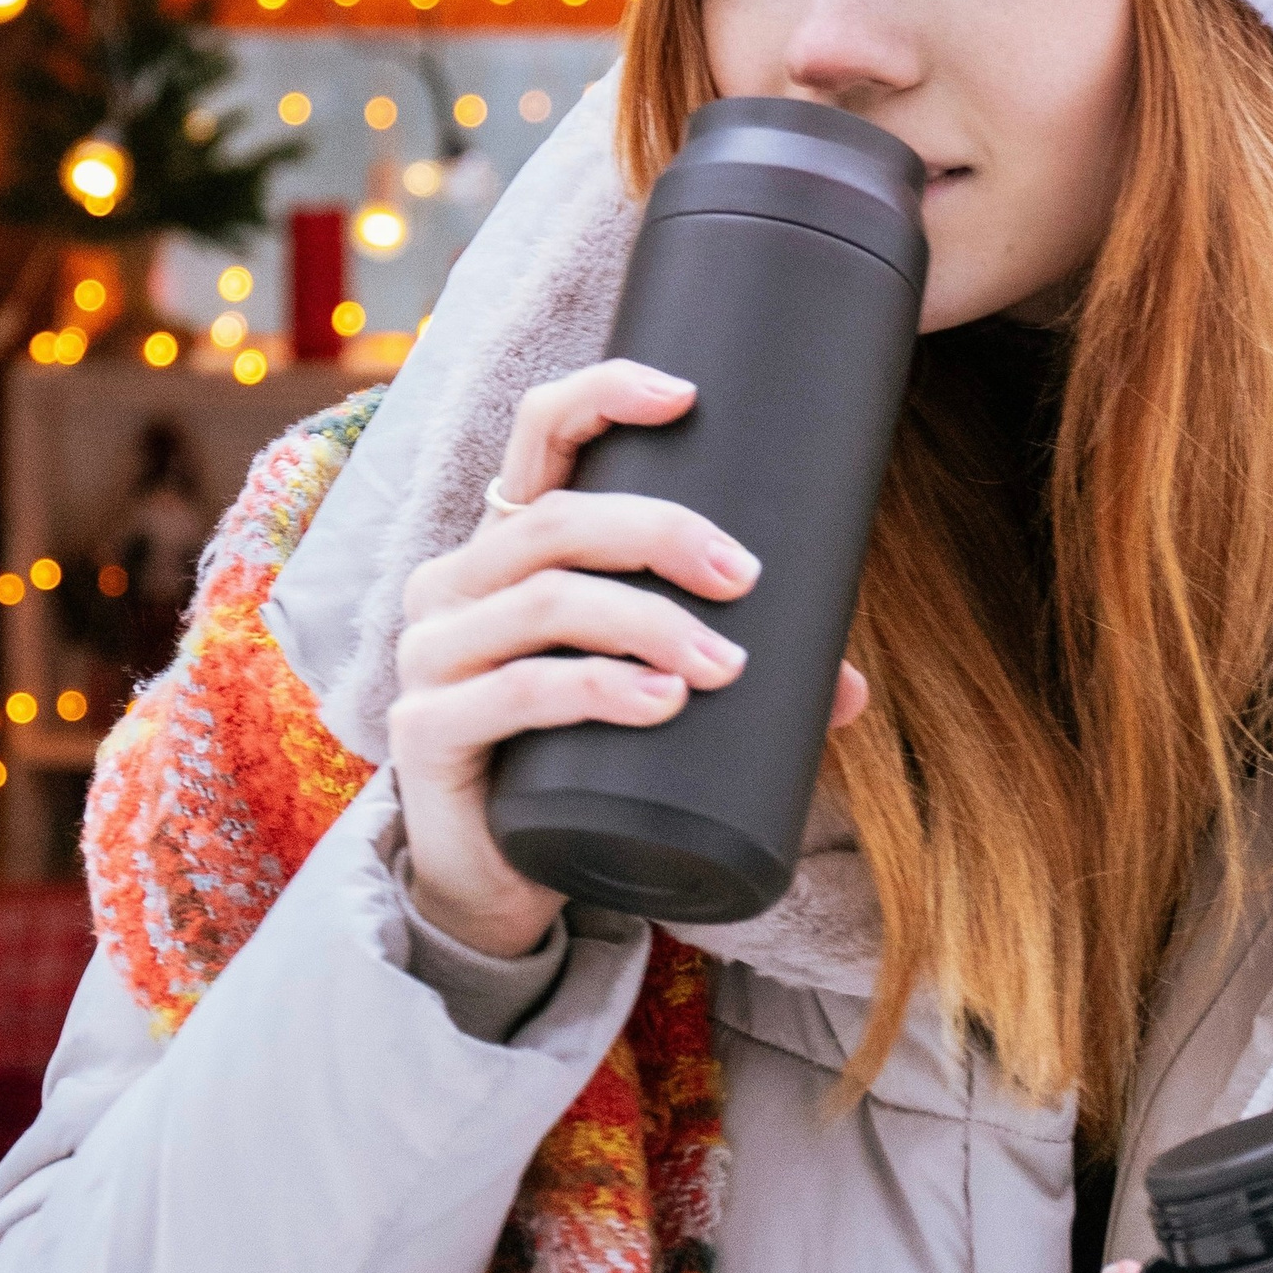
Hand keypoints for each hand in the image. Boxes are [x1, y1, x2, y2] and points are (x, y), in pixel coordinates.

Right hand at [388, 356, 869, 958]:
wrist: (496, 876)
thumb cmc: (577, 762)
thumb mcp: (649, 696)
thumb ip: (736, 678)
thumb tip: (848, 688)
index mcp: (505, 547)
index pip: (539, 433)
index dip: (605, 395)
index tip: (688, 397)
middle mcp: (453, 583)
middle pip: (556, 520)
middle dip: (661, 534)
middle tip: (743, 577)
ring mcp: (429, 655)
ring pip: (543, 600)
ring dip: (648, 620)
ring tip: (723, 663)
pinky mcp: (425, 732)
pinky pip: (516, 691)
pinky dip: (596, 690)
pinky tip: (658, 701)